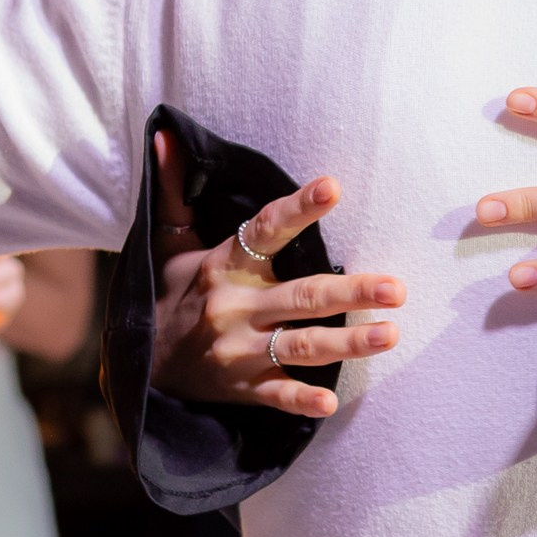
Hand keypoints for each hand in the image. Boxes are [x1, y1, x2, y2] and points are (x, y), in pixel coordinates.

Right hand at [149, 133, 404, 418]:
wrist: (140, 365)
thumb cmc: (170, 294)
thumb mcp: (168, 244)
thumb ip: (174, 190)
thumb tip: (163, 134)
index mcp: (224, 266)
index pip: (265, 231)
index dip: (298, 209)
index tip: (332, 188)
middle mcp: (236, 308)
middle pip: (301, 297)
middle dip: (350, 291)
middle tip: (396, 288)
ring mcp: (241, 351)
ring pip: (301, 345)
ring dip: (347, 342)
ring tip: (391, 334)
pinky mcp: (244, 388)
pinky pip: (277, 394)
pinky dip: (301, 400)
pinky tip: (331, 402)